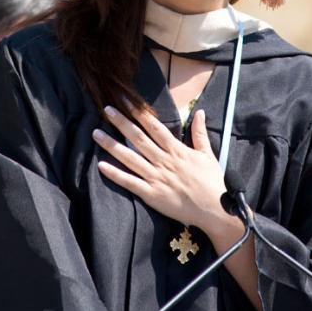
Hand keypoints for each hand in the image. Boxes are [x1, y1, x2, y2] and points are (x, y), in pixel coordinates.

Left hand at [92, 105, 227, 234]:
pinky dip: (116, 174)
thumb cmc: (212, 182)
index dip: (139, 112)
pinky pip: (130, 183)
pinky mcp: (152, 195)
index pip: (154, 126)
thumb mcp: (207, 154)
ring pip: (130, 158)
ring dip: (112, 145)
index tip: (126, 101)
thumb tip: (200, 112)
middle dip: (121, 122)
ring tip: (96, 133)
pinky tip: (102, 166)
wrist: (215, 209)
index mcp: (176, 150)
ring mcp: (156, 178)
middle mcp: (164, 161)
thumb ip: (200, 133)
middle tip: (106, 109)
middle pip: (138, 138)